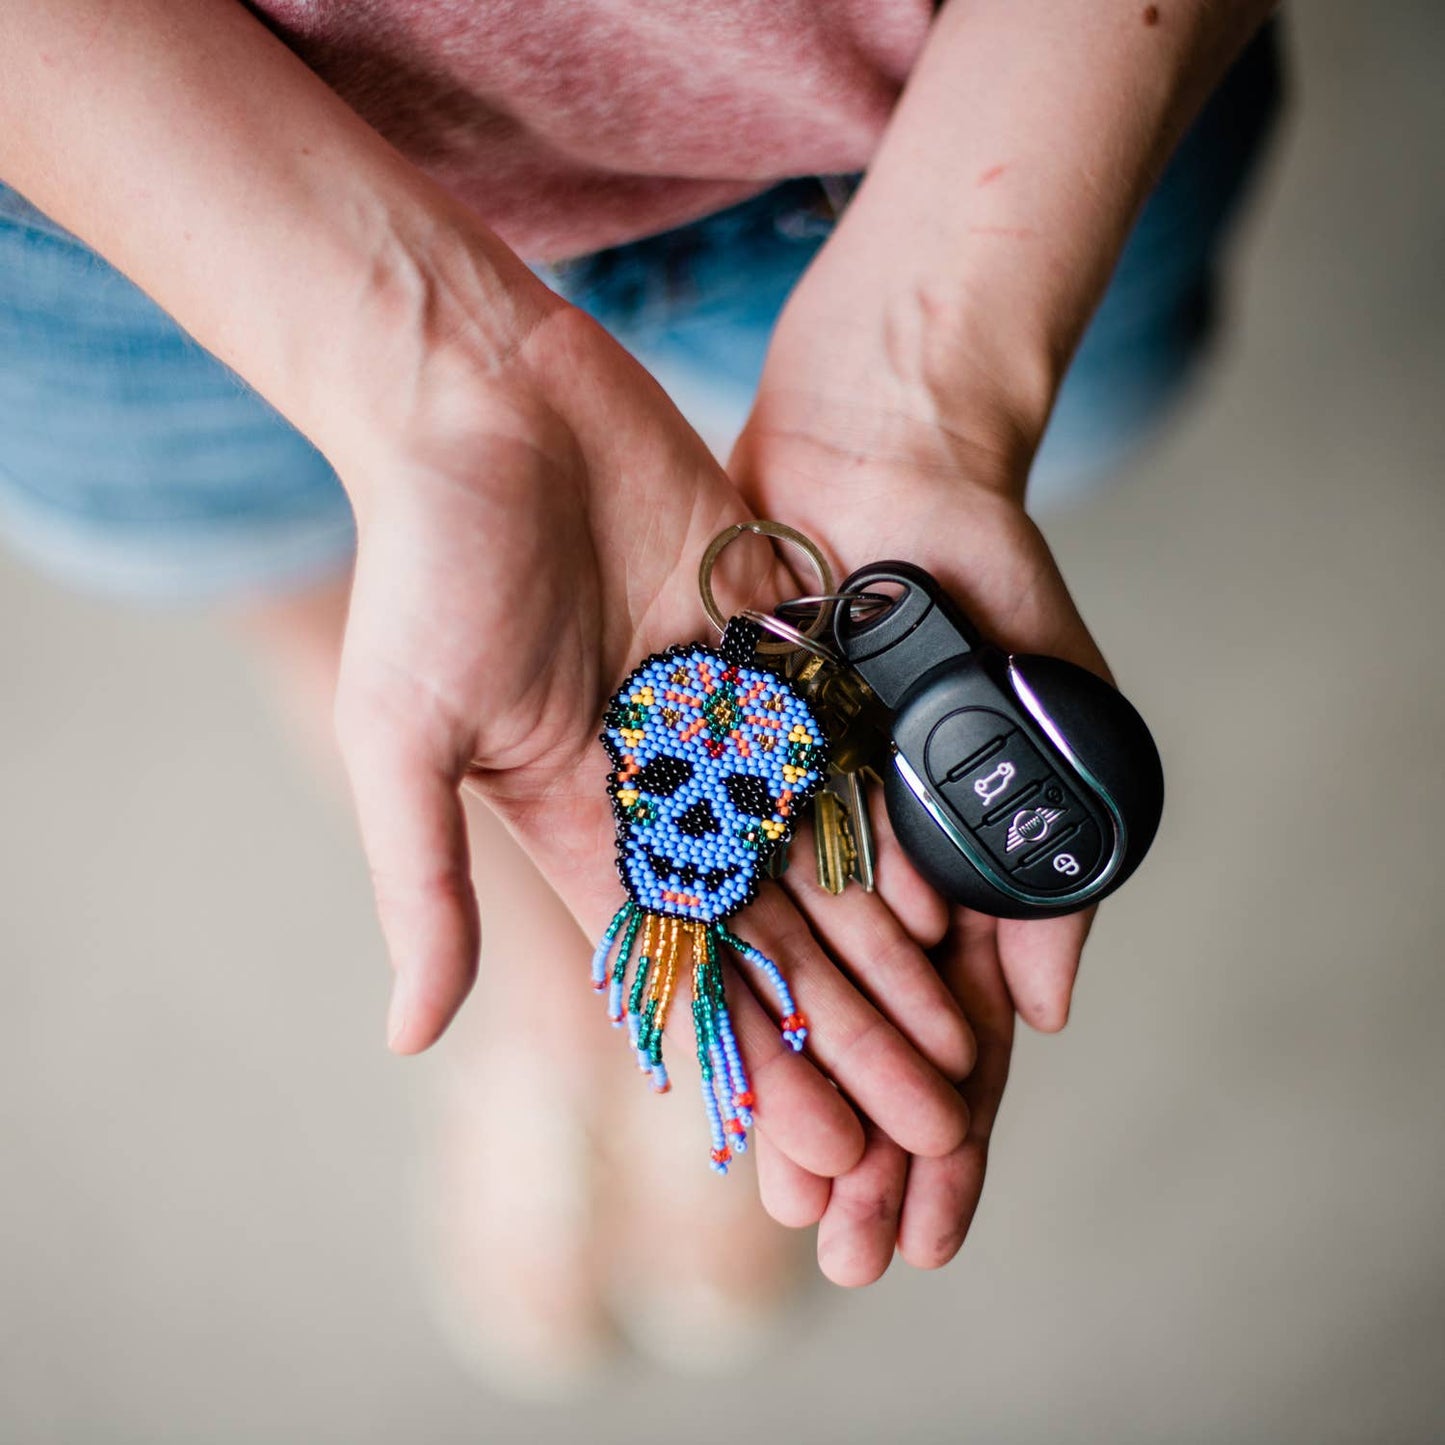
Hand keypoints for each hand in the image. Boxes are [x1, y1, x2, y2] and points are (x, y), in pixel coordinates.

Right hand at [328, 273, 978, 1221]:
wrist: (488, 398)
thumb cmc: (429, 564)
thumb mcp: (409, 738)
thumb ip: (425, 885)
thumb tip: (407, 1039)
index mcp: (582, 820)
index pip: (683, 970)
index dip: (751, 1064)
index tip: (813, 1155)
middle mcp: (662, 784)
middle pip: (773, 938)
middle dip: (844, 1040)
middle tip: (919, 1133)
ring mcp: (724, 718)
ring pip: (825, 863)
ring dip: (888, 963)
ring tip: (956, 1052)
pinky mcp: (773, 648)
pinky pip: (851, 757)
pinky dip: (898, 835)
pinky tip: (953, 915)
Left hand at [730, 373, 1107, 1282]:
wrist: (879, 441)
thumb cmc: (983, 548)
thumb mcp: (1052, 682)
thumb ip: (1058, 830)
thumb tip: (1044, 1010)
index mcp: (941, 838)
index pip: (939, 1002)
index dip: (934, 1104)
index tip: (926, 1208)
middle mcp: (857, 835)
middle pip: (846, 1000)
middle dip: (846, 1111)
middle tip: (838, 1234)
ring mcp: (779, 795)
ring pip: (768, 949)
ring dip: (772, 1056)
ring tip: (765, 1162)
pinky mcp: (712, 745)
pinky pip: (699, 861)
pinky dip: (702, 945)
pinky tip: (689, 1030)